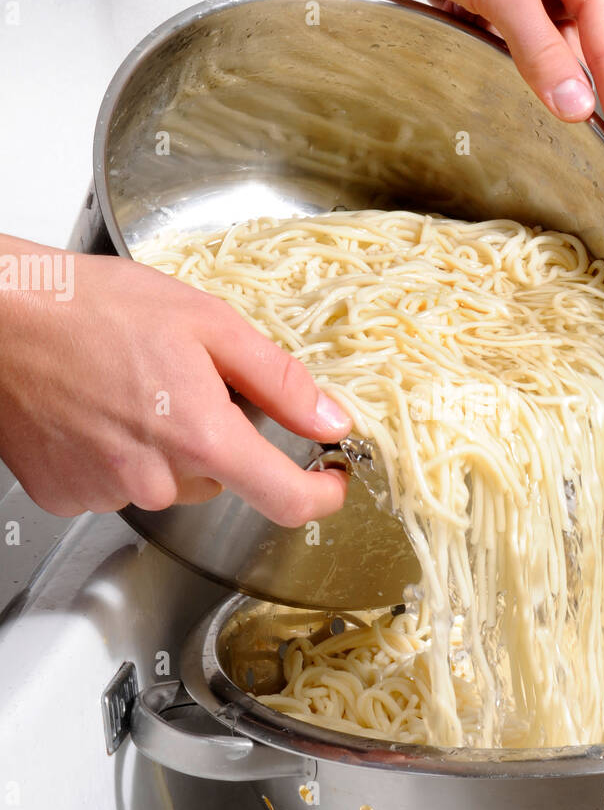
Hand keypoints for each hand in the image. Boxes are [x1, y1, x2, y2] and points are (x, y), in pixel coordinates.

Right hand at [0, 240, 350, 524]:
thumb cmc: (89, 307)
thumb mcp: (208, 323)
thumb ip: (278, 380)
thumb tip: (330, 419)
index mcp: (203, 438)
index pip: (287, 501)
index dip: (320, 495)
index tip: (329, 480)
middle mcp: (158, 479)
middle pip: (220, 477)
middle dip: (216, 436)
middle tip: (182, 379)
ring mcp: (108, 493)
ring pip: (168, 481)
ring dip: (164, 444)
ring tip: (128, 386)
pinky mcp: (67, 495)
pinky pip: (116, 485)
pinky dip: (116, 454)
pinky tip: (96, 409)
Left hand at [349, 0, 603, 170]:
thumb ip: (540, 51)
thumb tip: (575, 103)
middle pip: (588, 60)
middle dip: (587, 104)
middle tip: (602, 158)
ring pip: (549, 61)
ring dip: (541, 88)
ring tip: (546, 127)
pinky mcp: (496, 5)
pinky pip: (513, 55)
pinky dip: (507, 74)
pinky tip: (501, 91)